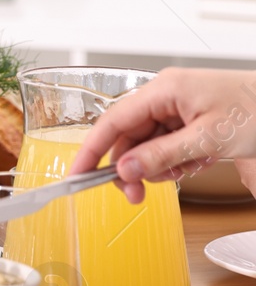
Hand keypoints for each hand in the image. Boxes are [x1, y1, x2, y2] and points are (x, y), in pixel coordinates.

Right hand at [69, 68, 255, 202]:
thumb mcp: (209, 138)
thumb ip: (162, 155)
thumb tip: (124, 170)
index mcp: (164, 89)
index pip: (112, 121)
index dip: (91, 150)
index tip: (76, 176)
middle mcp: (165, 95)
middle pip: (127, 137)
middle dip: (132, 168)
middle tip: (138, 196)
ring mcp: (176, 107)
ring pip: (146, 145)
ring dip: (158, 166)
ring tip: (184, 171)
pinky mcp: (187, 119)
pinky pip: (165, 145)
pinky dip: (174, 161)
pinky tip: (195, 162)